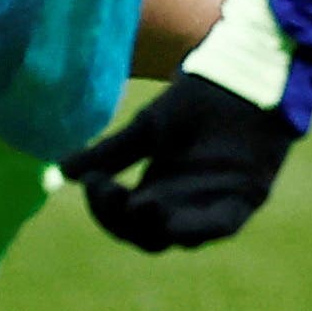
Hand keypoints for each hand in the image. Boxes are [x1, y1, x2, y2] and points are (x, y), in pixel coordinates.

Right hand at [63, 73, 299, 251]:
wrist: (244, 74)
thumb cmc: (199, 99)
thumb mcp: (148, 127)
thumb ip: (112, 152)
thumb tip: (63, 171)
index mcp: (159, 189)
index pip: (125, 219)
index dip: (106, 209)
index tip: (94, 182)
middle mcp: (185, 204)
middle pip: (148, 235)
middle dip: (125, 220)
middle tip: (113, 193)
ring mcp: (216, 203)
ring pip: (182, 235)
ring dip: (159, 226)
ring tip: (141, 205)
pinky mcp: (248, 197)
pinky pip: (222, 224)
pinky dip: (201, 227)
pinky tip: (177, 222)